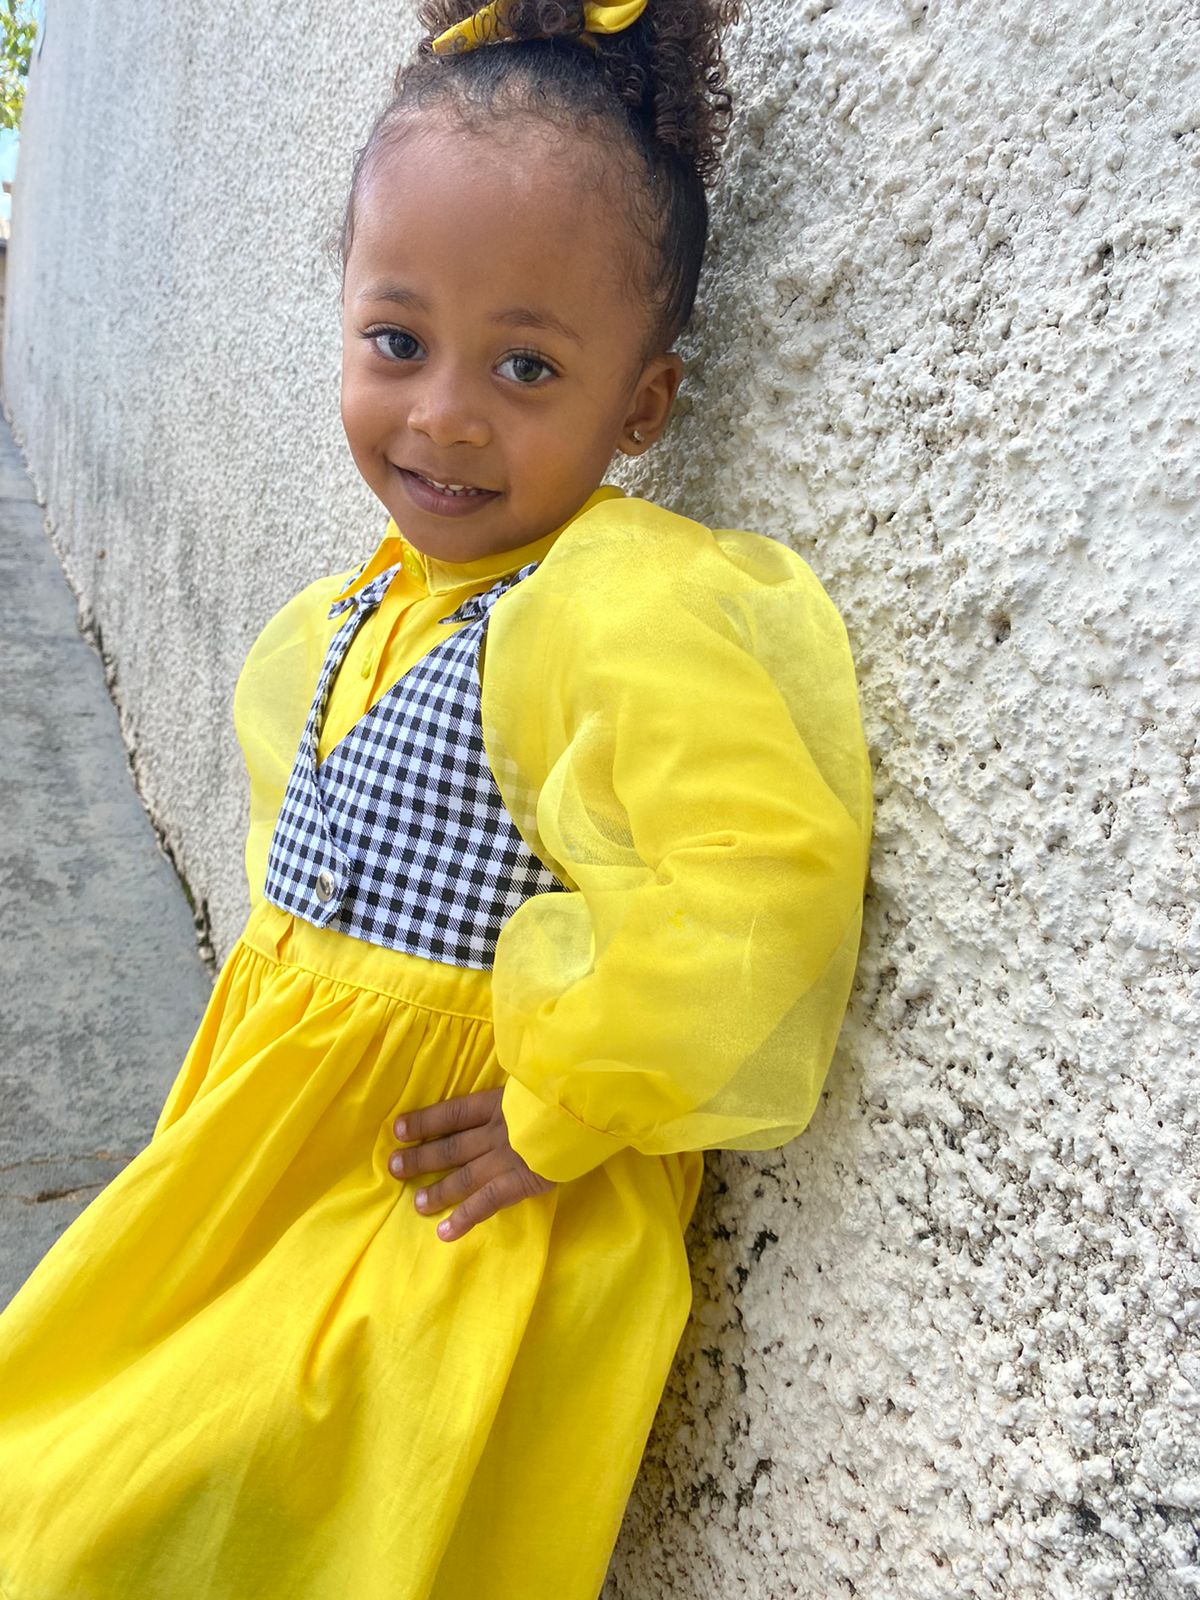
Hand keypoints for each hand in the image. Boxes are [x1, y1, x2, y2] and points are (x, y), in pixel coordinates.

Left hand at [388, 1088, 554, 1241]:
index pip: (452, 1112)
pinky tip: (444, 1233)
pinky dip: (465, 1218)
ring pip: (463, 1176)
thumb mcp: (538, 1077)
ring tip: (417, 1204)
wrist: (594, 1105)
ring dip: (438, 1190)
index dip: (424, 1121)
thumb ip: (520, 1087)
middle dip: (420, 1158)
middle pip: (450, 1146)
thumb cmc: (569, 1088)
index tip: (397, 1129)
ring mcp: (507, 1157)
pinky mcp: (522, 1181)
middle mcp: (495, 1131)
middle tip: (393, 1168)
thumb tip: (511, 1081)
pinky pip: (487, 1202)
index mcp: (498, 1103)